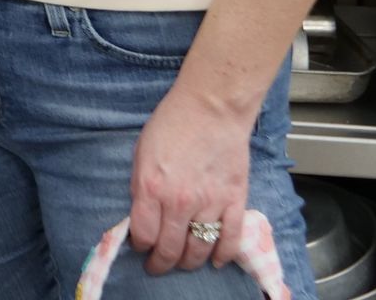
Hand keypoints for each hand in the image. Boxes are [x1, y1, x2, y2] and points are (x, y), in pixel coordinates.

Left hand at [129, 81, 252, 273]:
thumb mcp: (141, 152)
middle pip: (170, 249)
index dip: (140, 246)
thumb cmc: (172, 123)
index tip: (141, 247)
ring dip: (189, 262)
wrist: (211, 108)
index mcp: (150, 187)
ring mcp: (209, 204)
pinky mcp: (234, 202)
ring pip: (199, 249)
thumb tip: (142, 214)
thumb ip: (141, 186)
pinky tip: (216, 260)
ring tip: (183, 262)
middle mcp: (179, 202)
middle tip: (158, 265)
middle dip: (162, 263)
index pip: (143, 234)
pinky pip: (230, 240)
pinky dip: (223, 255)